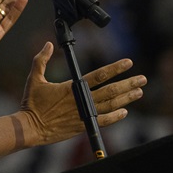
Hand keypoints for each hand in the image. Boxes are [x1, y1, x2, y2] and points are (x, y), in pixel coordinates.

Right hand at [19, 42, 146, 147]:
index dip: (115, 68)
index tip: (128, 63)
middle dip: (128, 83)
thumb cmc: (31, 103)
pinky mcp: (82, 126)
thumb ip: (41, 60)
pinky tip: (125, 111)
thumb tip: (47, 44)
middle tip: (142, 79)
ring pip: (111, 105)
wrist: (30, 128)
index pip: (99, 75)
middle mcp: (82, 100)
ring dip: (127, 98)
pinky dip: (115, 116)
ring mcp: (84, 114)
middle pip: (111, 90)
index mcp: (72, 87)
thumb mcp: (34, 78)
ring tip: (139, 92)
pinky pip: (103, 121)